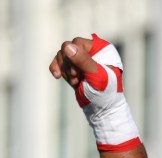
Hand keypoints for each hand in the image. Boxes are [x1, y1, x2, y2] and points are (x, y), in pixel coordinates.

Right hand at [49, 34, 140, 151]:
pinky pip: (58, 62)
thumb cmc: (105, 93)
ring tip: (75, 82)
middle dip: (68, 65)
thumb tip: (67, 46)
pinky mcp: (73, 69)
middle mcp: (90, 51)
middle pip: (67, 48)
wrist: (102, 110)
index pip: (78, 43)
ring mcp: (81, 60)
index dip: (73, 56)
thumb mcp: (97, 76)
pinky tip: (57, 76)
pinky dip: (56, 68)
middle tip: (76, 78)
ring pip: (62, 55)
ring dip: (64, 70)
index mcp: (101, 49)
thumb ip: (84, 61)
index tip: (76, 72)